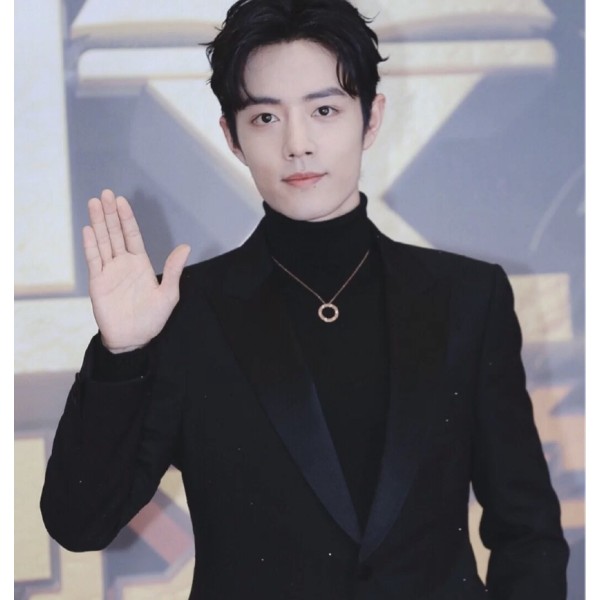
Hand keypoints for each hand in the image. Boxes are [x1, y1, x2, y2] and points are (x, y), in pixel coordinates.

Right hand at [83, 189, 190, 352]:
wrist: (133, 338)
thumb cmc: (152, 318)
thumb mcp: (168, 294)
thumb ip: (173, 270)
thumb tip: (186, 247)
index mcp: (140, 264)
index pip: (132, 235)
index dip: (127, 218)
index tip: (121, 200)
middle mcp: (123, 263)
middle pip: (115, 233)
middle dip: (110, 214)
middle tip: (104, 194)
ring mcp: (109, 271)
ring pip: (103, 242)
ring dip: (98, 222)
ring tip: (93, 203)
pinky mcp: (97, 282)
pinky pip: (93, 260)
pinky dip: (91, 245)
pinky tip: (88, 229)